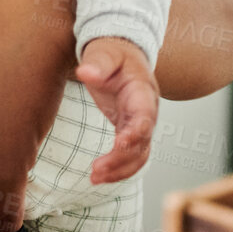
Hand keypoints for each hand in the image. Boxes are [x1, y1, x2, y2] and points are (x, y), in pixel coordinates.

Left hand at [75, 37, 157, 184]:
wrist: (122, 52)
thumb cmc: (113, 52)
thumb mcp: (104, 52)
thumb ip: (98, 62)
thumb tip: (85, 72)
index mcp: (143, 91)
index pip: (145, 116)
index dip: (136, 132)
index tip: (119, 144)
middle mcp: (147, 111)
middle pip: (142, 141)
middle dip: (122, 159)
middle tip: (97, 170)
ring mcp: (141, 122)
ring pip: (139, 154)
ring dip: (120, 170)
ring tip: (95, 179)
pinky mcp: (130, 129)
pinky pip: (131, 154)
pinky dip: (119, 168)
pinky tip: (100, 176)